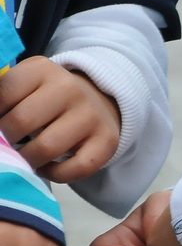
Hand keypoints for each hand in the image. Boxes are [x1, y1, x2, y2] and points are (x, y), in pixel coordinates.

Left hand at [0, 58, 120, 182]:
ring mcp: (90, 114)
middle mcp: (70, 88)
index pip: (4, 94)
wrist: (96, 101)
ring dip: (27, 160)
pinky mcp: (106, 140)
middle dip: (5, 141)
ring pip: (46, 148)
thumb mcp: (23, 87)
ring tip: (24, 158)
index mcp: (42, 70)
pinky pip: (76, 168)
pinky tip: (47, 167)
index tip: (0, 125)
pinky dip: (55, 174)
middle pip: (21, 122)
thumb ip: (2, 99)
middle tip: (7, 144)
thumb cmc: (46, 100)